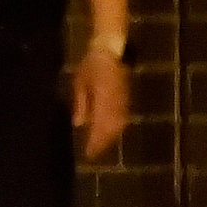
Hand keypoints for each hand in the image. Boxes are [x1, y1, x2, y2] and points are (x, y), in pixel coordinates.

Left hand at [74, 44, 129, 162]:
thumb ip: (80, 104)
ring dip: (111, 137)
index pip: (99, 127)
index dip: (95, 142)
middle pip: (111, 129)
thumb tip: (79, 124)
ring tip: (101, 146)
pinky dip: (117, 128)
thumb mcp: (79, 83)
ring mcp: (123, 102)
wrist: (110, 51)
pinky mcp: (127, 99)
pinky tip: (111, 132)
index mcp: (102, 101)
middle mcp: (115, 105)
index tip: (89, 154)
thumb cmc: (91, 66)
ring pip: (119, 125)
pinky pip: (123, 118)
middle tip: (94, 153)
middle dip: (103, 143)